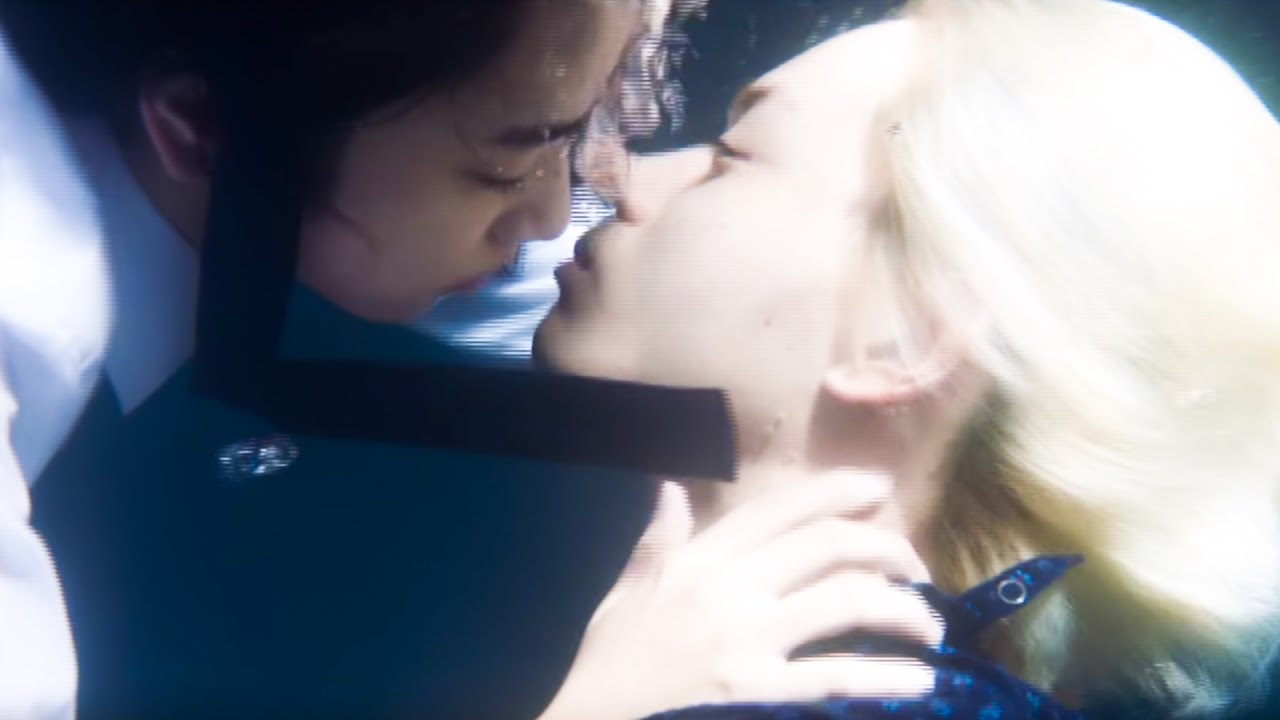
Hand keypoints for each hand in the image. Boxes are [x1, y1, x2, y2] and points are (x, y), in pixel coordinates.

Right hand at [537, 469, 943, 719]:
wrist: (589, 718)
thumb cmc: (610, 660)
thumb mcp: (627, 590)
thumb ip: (658, 538)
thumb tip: (670, 488)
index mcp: (698, 559)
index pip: (780, 510)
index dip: (837, 491)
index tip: (880, 490)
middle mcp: (727, 588)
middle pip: (827, 546)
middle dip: (886, 548)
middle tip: (916, 568)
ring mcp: (745, 641)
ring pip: (845, 600)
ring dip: (902, 608)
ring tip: (928, 623)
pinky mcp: (756, 692)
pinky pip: (835, 676)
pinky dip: (887, 677)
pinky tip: (923, 679)